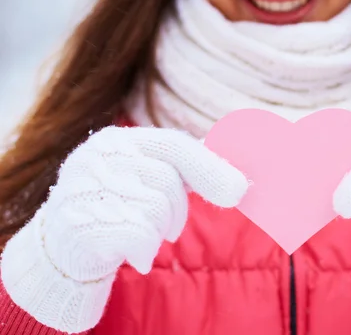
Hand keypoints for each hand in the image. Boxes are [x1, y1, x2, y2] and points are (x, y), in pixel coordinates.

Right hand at [1, 126, 247, 332]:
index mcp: (118, 141)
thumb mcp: (150, 181)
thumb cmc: (118, 209)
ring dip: (159, 232)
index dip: (210, 166)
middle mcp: (98, 157)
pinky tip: (132, 253)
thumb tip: (243, 177)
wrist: (63, 249)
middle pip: (168, 179)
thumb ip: (191, 170)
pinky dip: (144, 250)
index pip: (174, 144)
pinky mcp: (78, 224)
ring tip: (140, 235)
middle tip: (171, 227)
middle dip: (178, 210)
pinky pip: (139, 235)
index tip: (240, 189)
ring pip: (156, 209)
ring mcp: (84, 189)